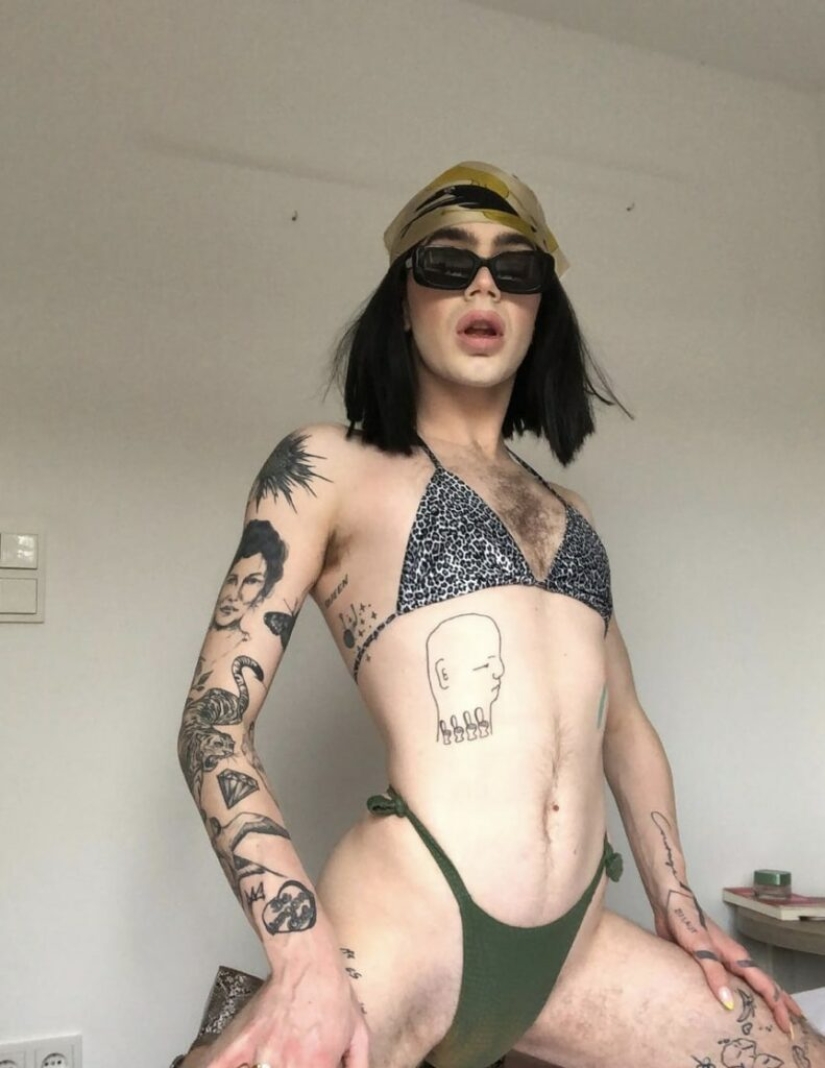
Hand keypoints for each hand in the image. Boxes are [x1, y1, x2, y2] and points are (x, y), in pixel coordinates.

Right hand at [189, 958, 368, 1067]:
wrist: (309, 964)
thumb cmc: (333, 995)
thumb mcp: (357, 1033)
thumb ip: (358, 1065)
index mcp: (317, 1066)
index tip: (310, 1065)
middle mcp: (288, 1065)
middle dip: (289, 1066)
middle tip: (290, 1057)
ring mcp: (263, 1054)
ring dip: (261, 1067)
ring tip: (270, 1060)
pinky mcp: (244, 1041)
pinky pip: (221, 1064)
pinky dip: (217, 1067)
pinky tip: (214, 1067)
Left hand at [654, 888, 803, 1034]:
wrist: (670, 903)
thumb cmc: (685, 921)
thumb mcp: (700, 948)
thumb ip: (714, 972)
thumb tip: (729, 1003)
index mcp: (736, 956)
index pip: (764, 984)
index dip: (778, 1005)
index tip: (787, 1027)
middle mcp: (733, 959)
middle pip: (762, 984)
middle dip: (778, 1004)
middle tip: (790, 1028)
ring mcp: (722, 959)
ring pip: (748, 983)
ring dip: (762, 1000)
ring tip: (771, 1019)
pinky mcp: (708, 960)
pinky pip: (731, 981)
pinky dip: (741, 993)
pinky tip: (736, 1004)